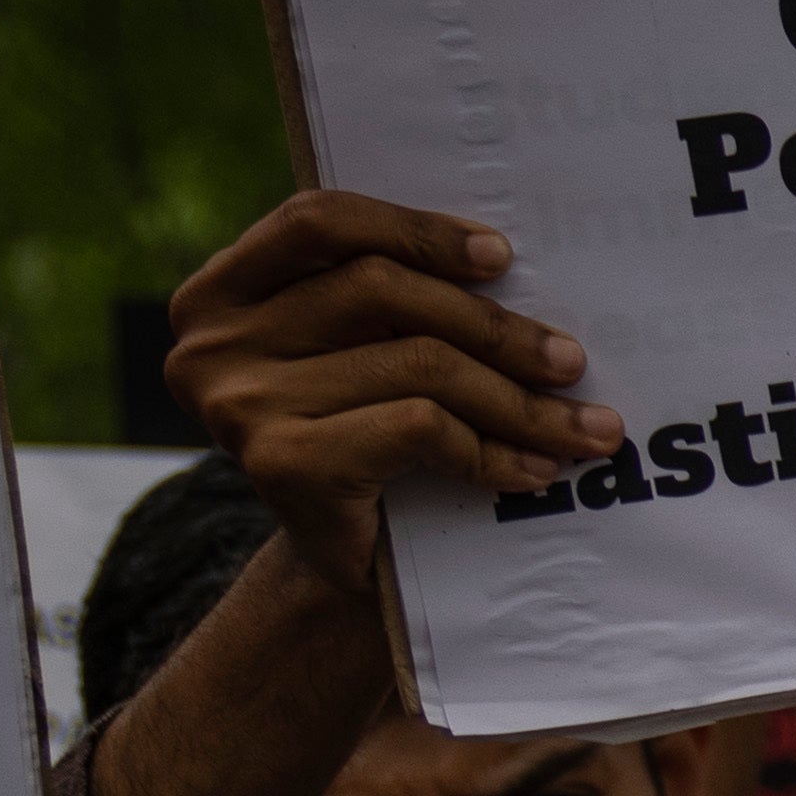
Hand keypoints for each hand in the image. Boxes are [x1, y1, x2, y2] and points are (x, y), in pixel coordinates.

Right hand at [161, 190, 620, 578]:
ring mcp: (238, 402)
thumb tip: (512, 264)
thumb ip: (395, 304)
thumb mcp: (365, 357)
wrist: (348, 572)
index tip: (501, 257)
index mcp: (222, 292)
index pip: (318, 223)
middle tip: (571, 362)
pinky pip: (417, 426)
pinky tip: (532, 470)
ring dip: (518, 400)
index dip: (414, 229)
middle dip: (494, 327)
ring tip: (583, 428)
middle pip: (379, 289)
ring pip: (415, 361)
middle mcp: (212, 342)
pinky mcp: (281, 462)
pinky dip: (491, 449)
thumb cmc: (370, 448)